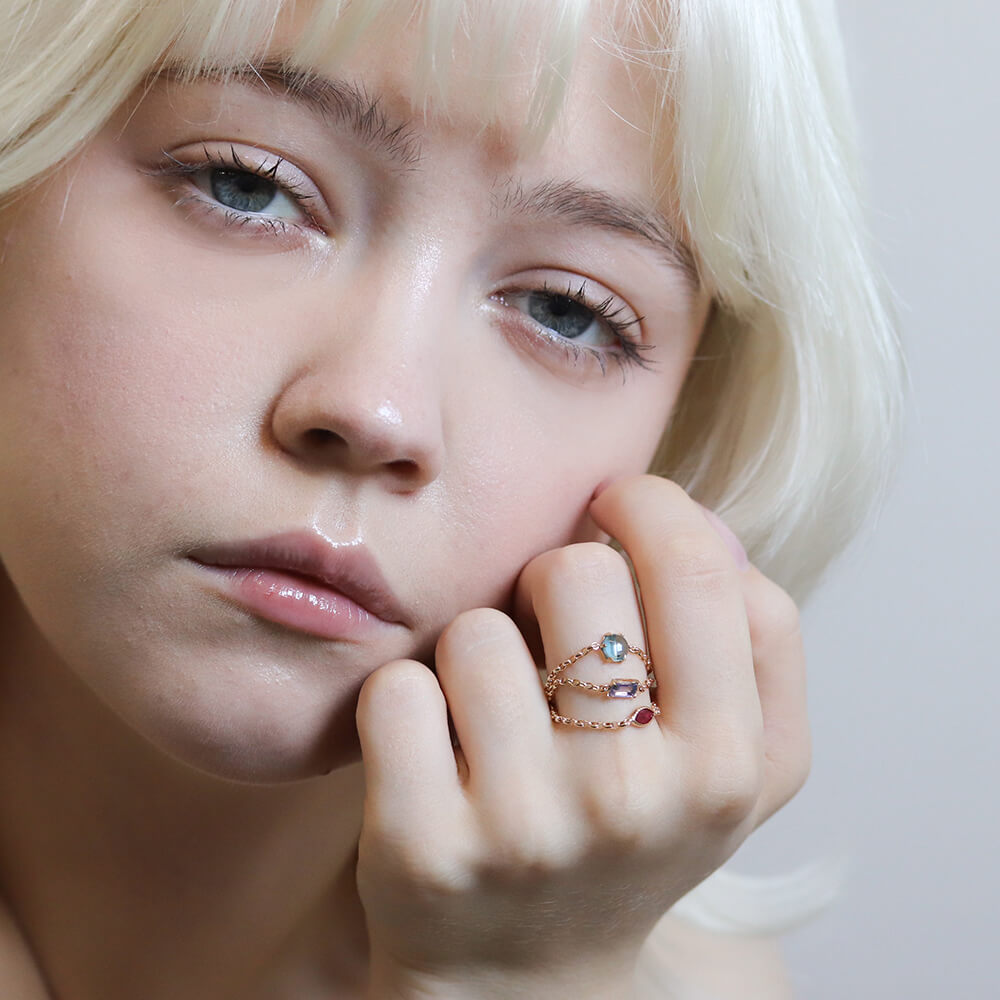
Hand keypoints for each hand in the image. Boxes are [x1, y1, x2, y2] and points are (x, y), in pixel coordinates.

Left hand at [354, 476, 810, 999]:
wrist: (523, 978)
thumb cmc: (629, 834)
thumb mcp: (736, 762)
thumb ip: (757, 640)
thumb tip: (701, 522)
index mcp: (726, 763)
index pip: (699, 569)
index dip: (649, 505)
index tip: (612, 505)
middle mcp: (635, 799)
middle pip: (575, 573)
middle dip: (550, 578)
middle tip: (548, 630)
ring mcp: (524, 828)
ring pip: (474, 630)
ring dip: (473, 652)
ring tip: (492, 714)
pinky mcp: (423, 848)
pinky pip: (396, 691)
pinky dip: (405, 702)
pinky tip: (432, 751)